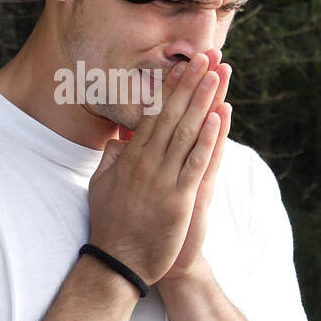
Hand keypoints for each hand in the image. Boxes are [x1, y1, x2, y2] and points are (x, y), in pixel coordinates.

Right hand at [86, 52, 223, 285]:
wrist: (117, 263)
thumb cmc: (110, 225)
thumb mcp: (101, 185)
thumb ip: (111, 159)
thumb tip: (118, 139)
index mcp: (130, 157)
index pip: (153, 114)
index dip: (170, 88)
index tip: (183, 65)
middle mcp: (146, 163)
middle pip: (172, 115)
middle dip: (190, 84)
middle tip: (205, 57)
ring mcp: (162, 180)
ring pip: (186, 132)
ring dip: (203, 101)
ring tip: (217, 75)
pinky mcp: (178, 200)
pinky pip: (195, 163)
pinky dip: (209, 140)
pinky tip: (219, 117)